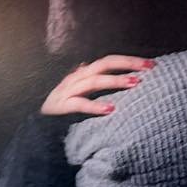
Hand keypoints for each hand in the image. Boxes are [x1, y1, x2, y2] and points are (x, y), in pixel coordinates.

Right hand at [39, 54, 153, 116]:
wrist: (34, 126)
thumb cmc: (61, 109)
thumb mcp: (80, 93)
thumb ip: (91, 82)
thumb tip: (95, 68)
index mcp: (83, 74)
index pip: (109, 61)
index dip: (130, 60)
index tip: (152, 64)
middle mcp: (75, 78)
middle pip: (104, 64)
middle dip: (128, 64)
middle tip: (149, 68)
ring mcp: (66, 91)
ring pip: (93, 81)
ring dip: (116, 81)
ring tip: (135, 83)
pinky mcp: (60, 107)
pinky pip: (78, 104)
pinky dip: (95, 106)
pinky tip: (110, 109)